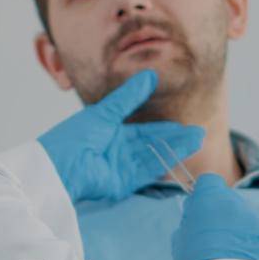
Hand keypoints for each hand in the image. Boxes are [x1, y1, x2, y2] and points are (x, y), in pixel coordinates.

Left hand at [37, 70, 205, 202]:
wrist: (59, 166)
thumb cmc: (73, 137)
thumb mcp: (104, 112)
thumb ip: (128, 97)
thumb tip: (149, 75)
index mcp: (112, 133)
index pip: (145, 131)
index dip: (166, 128)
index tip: (186, 125)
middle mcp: (119, 152)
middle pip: (153, 145)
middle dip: (176, 140)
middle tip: (199, 134)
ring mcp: (121, 169)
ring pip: (154, 157)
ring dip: (175, 150)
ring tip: (196, 141)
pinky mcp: (122, 184)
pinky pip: (147, 172)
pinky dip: (164, 164)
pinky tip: (180, 156)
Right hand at [171, 173, 258, 259]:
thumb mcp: (180, 240)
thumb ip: (188, 223)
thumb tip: (193, 217)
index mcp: (211, 198)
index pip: (208, 181)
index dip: (202, 194)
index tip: (197, 211)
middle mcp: (236, 202)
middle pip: (228, 201)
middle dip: (220, 214)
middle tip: (211, 238)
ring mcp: (255, 219)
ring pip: (244, 219)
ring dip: (236, 230)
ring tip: (227, 254)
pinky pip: (258, 236)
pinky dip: (251, 245)